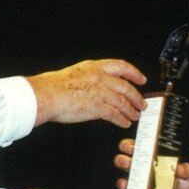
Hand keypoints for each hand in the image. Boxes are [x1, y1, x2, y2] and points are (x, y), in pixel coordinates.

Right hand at [27, 59, 146, 127]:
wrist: (46, 95)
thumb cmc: (54, 86)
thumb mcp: (76, 73)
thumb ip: (91, 77)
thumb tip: (101, 85)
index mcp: (95, 67)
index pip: (121, 66)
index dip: (134, 73)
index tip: (141, 79)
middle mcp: (100, 77)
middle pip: (126, 87)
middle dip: (137, 97)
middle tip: (142, 104)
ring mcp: (100, 92)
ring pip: (123, 102)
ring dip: (131, 110)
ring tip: (135, 116)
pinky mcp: (98, 107)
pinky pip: (116, 114)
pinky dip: (122, 119)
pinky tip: (124, 123)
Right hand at [114, 138, 188, 188]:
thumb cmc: (187, 182)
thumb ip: (186, 169)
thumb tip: (181, 167)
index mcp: (152, 159)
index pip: (137, 149)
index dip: (129, 146)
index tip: (132, 147)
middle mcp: (143, 171)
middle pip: (124, 163)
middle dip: (122, 161)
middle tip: (129, 163)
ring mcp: (141, 187)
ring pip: (124, 182)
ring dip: (123, 183)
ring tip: (127, 184)